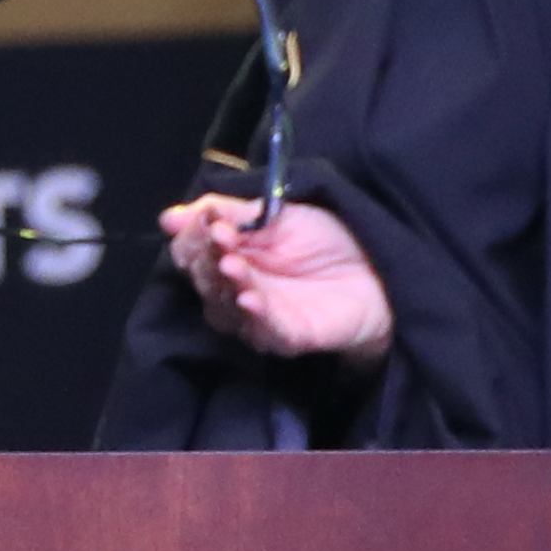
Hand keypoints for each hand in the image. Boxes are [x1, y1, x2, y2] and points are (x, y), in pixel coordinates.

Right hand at [159, 191, 393, 368]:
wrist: (379, 265)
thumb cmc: (327, 239)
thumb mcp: (277, 212)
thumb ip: (229, 212)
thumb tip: (170, 217)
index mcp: (228, 258)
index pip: (192, 253)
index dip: (194, 237)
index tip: (205, 219)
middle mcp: (236, 292)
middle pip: (205, 282)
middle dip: (207, 259)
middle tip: (218, 238)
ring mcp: (261, 318)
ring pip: (228, 310)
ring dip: (227, 286)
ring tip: (232, 264)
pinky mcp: (290, 338)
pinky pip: (266, 331)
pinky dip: (256, 316)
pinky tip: (250, 298)